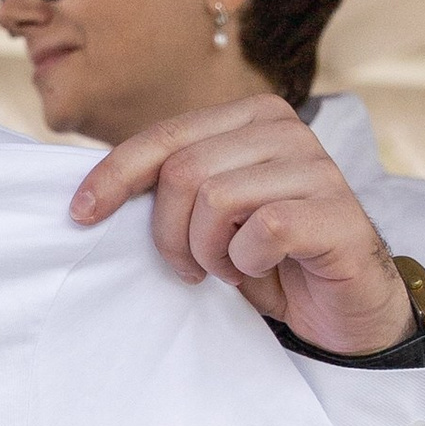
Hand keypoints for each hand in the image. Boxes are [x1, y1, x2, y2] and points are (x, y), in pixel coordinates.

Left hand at [70, 94, 412, 351]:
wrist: (343, 307)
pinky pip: (262, 230)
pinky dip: (247, 263)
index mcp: (251, 118)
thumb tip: (93, 191)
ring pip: (216, 199)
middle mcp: (286, 130)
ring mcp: (317, 167)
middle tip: (189, 268)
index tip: (80, 212)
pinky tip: (262, 271)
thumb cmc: (270, 258)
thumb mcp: (211, 215)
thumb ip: (173, 187)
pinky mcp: (337, 211)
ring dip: (209, 252)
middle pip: (183, 172)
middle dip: (169, 233)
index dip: (115, 173)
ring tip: (230, 269)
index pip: (166, 136)